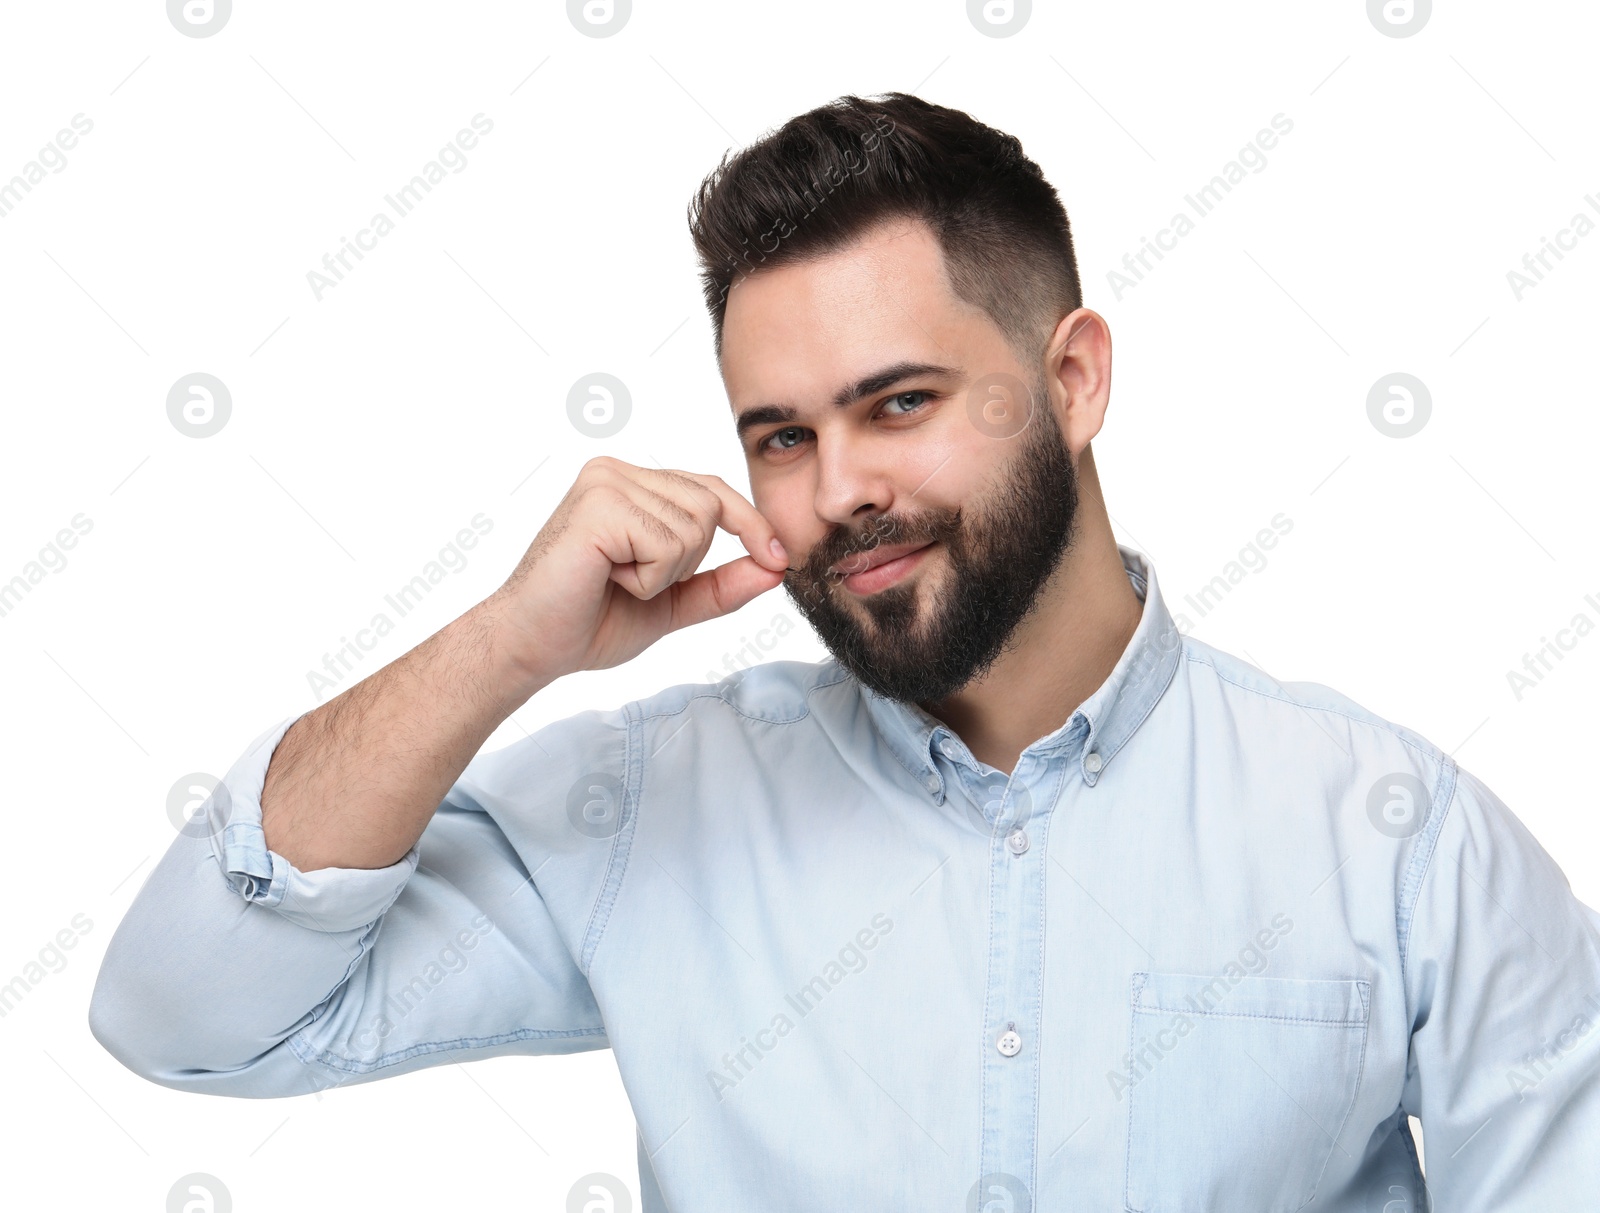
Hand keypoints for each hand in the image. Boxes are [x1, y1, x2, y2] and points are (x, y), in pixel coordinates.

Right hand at [486, 457, 788, 682]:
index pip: (713, 489)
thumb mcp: (672, 602)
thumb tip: (775, 568)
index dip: (751, 525)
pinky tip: (606, 579)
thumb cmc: (587, 620)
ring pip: (695, 527)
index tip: (778, 558)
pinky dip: (648, 577)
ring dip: (663, 574)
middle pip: (712, 507)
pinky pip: (667, 543)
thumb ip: (721, 584)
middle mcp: (618, 471)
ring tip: (614, 579)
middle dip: (688, 562)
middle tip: (632, 580)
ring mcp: (606, 481)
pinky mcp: (599, 504)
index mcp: (632, 484)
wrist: (532, 646)